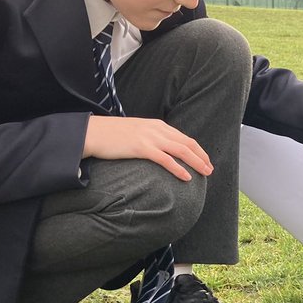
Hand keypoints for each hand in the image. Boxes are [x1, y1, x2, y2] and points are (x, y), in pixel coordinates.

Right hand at [83, 115, 211, 180]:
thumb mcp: (136, 132)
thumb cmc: (111, 135)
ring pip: (181, 150)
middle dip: (201, 157)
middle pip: (187, 143)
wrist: (92, 132)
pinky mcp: (141, 148)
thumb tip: (159, 151)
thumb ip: (150, 138)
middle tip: (210, 169)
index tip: (205, 160)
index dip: (197, 150)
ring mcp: (149, 137)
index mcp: (157, 125)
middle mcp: (157, 129)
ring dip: (196, 162)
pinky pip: (165, 159)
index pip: (184, 137)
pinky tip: (186, 177)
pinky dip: (178, 168)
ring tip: (204, 173)